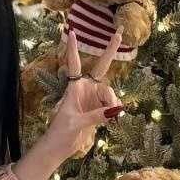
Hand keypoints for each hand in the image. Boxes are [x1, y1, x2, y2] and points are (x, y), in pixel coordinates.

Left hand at [44, 30, 123, 159]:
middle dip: (109, 51)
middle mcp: (85, 89)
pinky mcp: (99, 109)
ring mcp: (93, 98)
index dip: (74, 49)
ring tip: (111, 117)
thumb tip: (114, 110)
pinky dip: (114, 111)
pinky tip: (114, 120)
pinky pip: (112, 105)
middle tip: (119, 33)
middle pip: (102, 68)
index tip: (72, 32)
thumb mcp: (76, 123)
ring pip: (110, 92)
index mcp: (74, 87)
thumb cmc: (61, 132)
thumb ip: (95, 116)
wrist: (60, 147)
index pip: (75, 64)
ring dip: (112, 102)